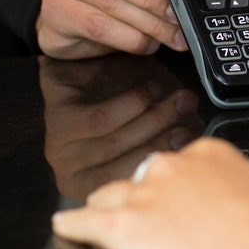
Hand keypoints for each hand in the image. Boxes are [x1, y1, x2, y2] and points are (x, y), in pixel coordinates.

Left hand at [40, 54, 201, 200]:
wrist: (88, 62)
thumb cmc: (122, 103)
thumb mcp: (147, 131)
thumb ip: (164, 145)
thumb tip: (192, 150)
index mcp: (92, 185)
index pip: (128, 183)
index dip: (161, 162)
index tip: (189, 142)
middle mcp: (70, 172)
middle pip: (121, 161)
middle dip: (161, 136)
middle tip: (187, 115)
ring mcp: (59, 146)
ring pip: (112, 141)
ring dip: (152, 118)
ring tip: (176, 98)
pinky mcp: (56, 117)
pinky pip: (98, 119)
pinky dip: (130, 103)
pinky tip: (150, 89)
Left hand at [52, 137, 248, 248]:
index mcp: (212, 154)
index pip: (187, 162)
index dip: (186, 186)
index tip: (189, 200)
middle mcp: (173, 167)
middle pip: (146, 176)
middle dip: (149, 197)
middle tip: (160, 221)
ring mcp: (143, 194)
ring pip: (112, 194)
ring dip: (110, 207)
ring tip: (107, 219)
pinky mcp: (118, 226)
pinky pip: (82, 221)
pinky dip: (72, 225)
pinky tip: (65, 226)